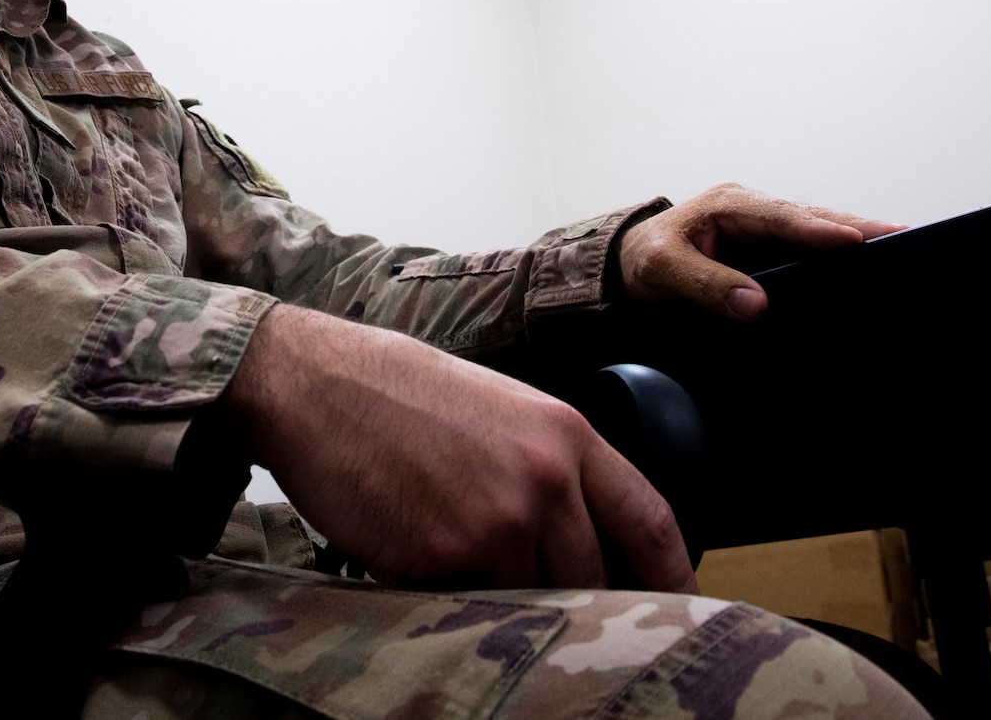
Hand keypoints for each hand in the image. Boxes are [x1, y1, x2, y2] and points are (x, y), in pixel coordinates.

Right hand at [224, 304, 695, 592]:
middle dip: (568, 590)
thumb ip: (550, 462)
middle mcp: (542, 481)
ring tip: (452, 546)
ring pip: (527, 595)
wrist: (314, 384)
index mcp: (565, 433)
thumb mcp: (500, 405)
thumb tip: (583, 530)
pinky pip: (464, 602)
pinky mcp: (442, 559)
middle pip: (590, 575)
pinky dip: (445, 591)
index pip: (651, 520)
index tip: (676, 605)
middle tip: (533, 585)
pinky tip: (413, 545)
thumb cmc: (397, 390)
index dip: (673, 576)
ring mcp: (493, 524)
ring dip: (499, 589)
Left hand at [618, 183, 902, 320]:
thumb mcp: (662, 271)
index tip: (853, 240)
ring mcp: (764, 228)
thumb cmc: (645, 259)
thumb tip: (755, 304)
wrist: (631, 262)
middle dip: (855, 225)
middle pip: (811, 217)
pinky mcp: (769, 250)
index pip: (780, 216)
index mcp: (728, 204)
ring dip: (853, 238)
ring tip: (899, 245)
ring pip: (815, 231)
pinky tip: (865, 267)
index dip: (818, 229)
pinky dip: (835, 256)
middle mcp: (752, 210)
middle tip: (902, 233)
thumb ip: (704, 285)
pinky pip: (807, 251)